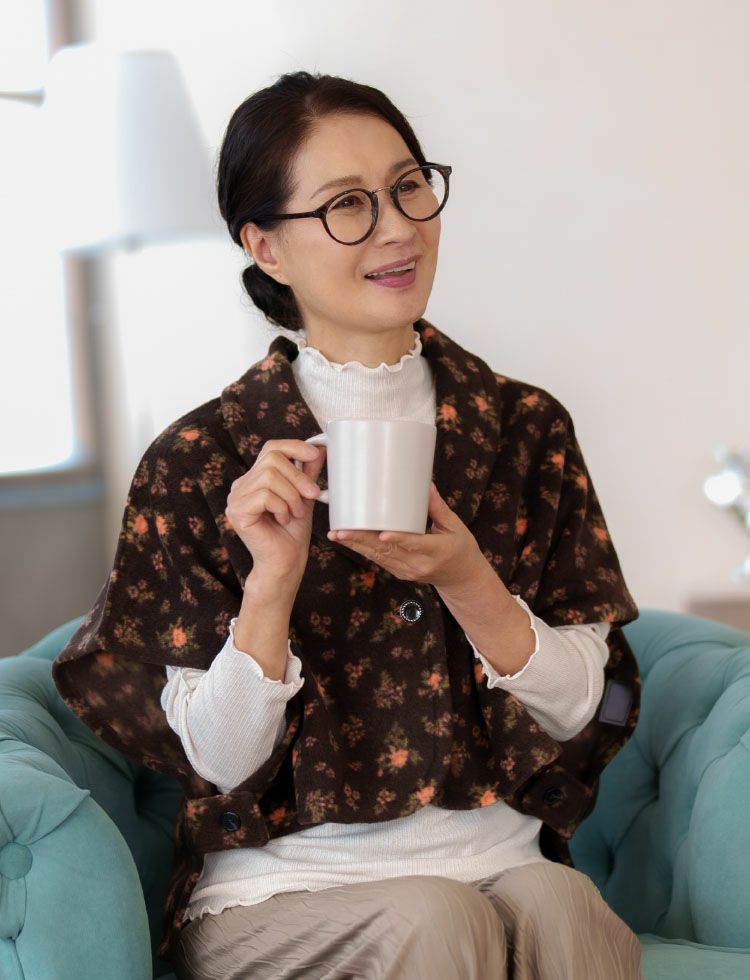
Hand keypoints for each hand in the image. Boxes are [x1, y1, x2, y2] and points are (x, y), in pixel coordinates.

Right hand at [225, 439, 325, 582]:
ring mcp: (235, 498)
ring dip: (292, 496)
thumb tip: (319, 448)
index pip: (271, 448)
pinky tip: (283, 520)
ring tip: (296, 513)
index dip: (293, 446)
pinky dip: (282, 507)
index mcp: (255, 479)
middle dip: (298, 476)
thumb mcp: (304, 497)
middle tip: (313, 495)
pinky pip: (265, 495)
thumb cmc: (292, 534)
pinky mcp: (237, 512)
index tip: (315, 453)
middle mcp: (241, 486)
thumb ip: (307, 473)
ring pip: (270, 477)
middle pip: (272, 460)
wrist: (285, 563)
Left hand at [327, 482, 483, 593]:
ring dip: (356, 546)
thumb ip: (437, 507)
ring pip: (378, 557)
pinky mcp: (400, 573)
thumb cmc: (461, 547)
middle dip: (362, 540)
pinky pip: (379, 560)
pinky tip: (347, 540)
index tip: (381, 533)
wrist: (461, 578)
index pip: (415, 544)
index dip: (398, 539)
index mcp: (437, 551)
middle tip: (341, 530)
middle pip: (388, 552)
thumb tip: (425, 484)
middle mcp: (419, 564)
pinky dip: (362, 550)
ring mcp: (408, 571)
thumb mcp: (455, 526)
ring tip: (336, 534)